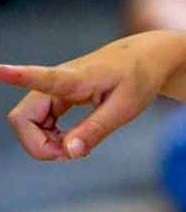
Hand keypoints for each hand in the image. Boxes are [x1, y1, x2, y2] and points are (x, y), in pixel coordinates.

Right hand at [1, 35, 173, 159]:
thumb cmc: (138, 79)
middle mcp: (57, 81)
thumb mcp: (125, 109)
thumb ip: (95, 130)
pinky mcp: (56, 97)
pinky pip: (39, 123)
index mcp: (76, 78)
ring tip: (77, 148)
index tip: (0, 70)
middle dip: (38, 144)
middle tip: (72, 154)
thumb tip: (68, 153)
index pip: (43, 78)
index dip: (19, 76)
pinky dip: (52, 138)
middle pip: (22, 118)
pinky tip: (73, 142)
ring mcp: (53, 89)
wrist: (146, 58)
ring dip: (46, 143)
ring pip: (28, 123)